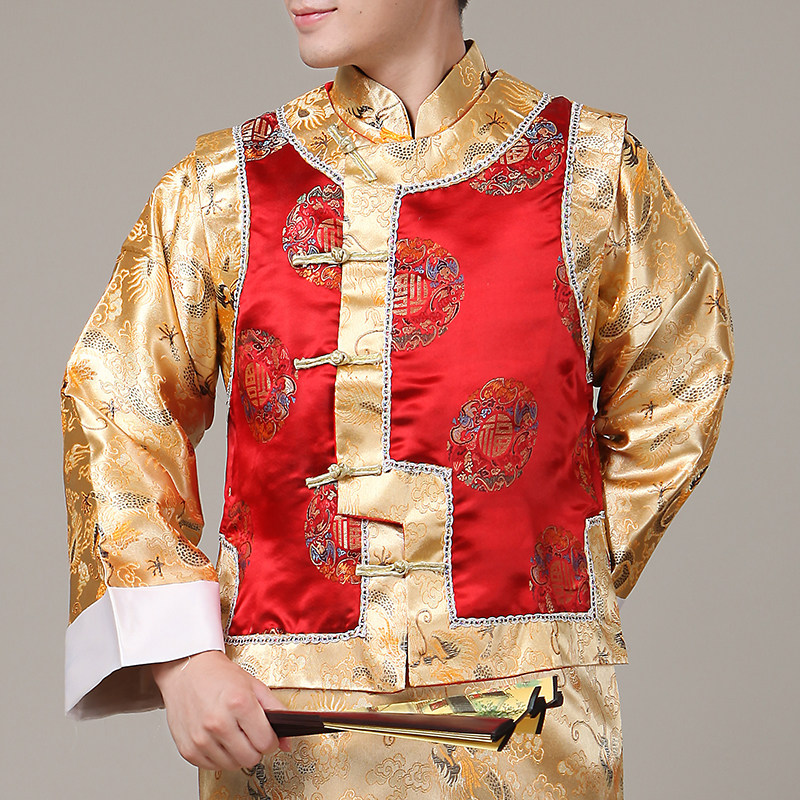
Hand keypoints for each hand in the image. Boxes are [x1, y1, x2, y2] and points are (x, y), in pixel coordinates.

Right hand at [151, 650, 289, 770]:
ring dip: (236, 753)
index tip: (266, 734)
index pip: (266, 742)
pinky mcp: (188, 749)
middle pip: (250, 758)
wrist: (187, 670)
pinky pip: (212, 767)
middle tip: (250, 733)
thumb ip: (275, 711)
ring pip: (232, 765)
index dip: (270, 740)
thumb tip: (286, 742)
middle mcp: (218, 723)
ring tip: (232, 732)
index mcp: (239, 703)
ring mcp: (201, 738)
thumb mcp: (253, 685)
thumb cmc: (219, 675)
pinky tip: (217, 738)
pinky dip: (218, 756)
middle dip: (255, 748)